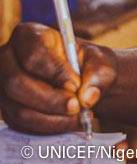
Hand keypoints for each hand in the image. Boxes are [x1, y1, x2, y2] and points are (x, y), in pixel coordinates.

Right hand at [0, 23, 116, 132]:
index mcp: (29, 36)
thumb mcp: (99, 61)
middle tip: (77, 106)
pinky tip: (69, 123)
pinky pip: (22, 125)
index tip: (75, 84)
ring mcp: (4, 87)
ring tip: (78, 116)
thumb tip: (87, 97)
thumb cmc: (87, 64)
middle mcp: (8, 60)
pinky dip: (48, 127)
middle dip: (50, 99)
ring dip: (51, 117)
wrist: (82, 80)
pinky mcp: (8, 109)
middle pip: (18, 83)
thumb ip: (97, 75)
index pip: (32, 54)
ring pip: (19, 108)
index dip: (53, 71)